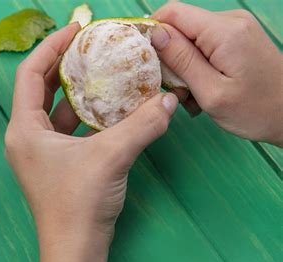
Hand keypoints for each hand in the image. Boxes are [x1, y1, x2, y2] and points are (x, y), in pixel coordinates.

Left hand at [5, 23, 177, 261]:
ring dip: (78, 91)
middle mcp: (26, 137)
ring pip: (56, 109)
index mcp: (24, 129)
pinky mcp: (55, 163)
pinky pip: (67, 128)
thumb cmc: (77, 206)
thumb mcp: (111, 157)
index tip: (74, 30)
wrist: (75, 249)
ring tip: (101, 72)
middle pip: (40, 87)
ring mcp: (39, 151)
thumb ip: (141, 125)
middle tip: (88, 46)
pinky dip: (85, 115)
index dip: (50, 46)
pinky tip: (108, 108)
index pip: (30, 73)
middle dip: (64, 65)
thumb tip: (167, 101)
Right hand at [151, 2, 282, 146]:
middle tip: (175, 88)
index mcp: (225, 31)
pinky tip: (202, 87)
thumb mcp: (211, 92)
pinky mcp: (236, 38)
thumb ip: (181, 60)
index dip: (152, 31)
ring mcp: (235, 28)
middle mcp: (231, 21)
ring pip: (189, 37)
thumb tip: (155, 33)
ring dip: (182, 65)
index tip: (143, 59)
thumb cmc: (257, 111)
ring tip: (192, 93)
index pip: (173, 12)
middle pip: (180, 25)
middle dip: (169, 55)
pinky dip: (196, 65)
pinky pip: (203, 44)